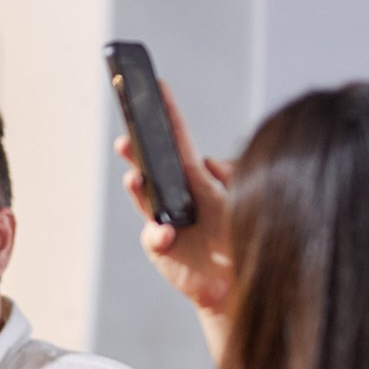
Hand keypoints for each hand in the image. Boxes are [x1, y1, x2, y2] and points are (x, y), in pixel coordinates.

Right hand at [115, 81, 235, 314]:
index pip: (178, 142)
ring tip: (134, 178)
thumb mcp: (243, 199)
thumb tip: (206, 161)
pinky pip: (152, 236)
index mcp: (196, 181)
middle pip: (150, 167)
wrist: (237, 281)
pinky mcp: (159, 248)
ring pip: (143, 197)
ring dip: (136, 186)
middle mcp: (175, 197)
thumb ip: (229, 176)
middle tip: (126, 139)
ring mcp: (164, 221)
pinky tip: (167, 234)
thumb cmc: (241, 238)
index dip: (167, 114)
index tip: (156, 86)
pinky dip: (158, 234)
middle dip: (136, 151)